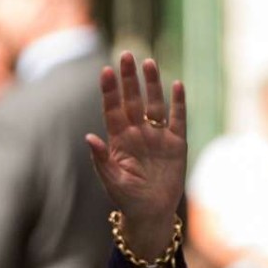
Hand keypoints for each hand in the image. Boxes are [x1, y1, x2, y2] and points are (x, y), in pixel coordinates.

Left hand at [86, 52, 186, 252]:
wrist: (150, 212)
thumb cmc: (127, 198)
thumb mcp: (111, 181)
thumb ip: (100, 159)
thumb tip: (88, 137)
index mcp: (119, 140)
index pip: (112, 109)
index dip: (110, 91)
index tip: (106, 70)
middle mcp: (137, 133)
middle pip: (133, 100)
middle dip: (129, 79)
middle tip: (126, 55)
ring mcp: (157, 136)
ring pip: (154, 104)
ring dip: (152, 84)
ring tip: (148, 63)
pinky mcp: (177, 143)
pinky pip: (178, 118)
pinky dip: (178, 103)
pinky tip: (177, 85)